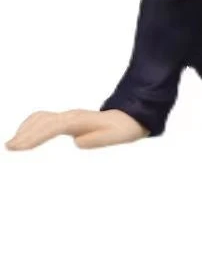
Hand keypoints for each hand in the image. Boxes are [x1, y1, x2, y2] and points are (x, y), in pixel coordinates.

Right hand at [5, 109, 149, 150]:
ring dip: (25, 130)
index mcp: (81, 120)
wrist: (127, 119)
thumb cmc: (121, 130)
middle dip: (25, 134)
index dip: (36, 136)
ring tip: (12, 146)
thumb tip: (77, 142)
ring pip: (41, 119)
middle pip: (43, 121)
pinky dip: (30, 126)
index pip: (53, 127)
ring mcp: (67, 117)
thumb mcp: (114, 137)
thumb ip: (96, 140)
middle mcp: (71, 116)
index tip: (20, 145)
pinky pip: (43, 120)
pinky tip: (23, 137)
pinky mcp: (66, 120)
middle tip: (10, 148)